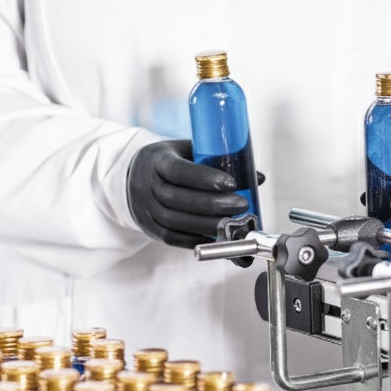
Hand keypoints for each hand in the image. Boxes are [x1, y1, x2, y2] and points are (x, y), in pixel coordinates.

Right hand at [127, 140, 263, 249]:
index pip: (178, 171)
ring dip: (208, 225)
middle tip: (241, 205)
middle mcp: (147, 185)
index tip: (231, 183)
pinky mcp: (150, 228)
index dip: (204, 178)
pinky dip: (197, 239)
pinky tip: (217, 237)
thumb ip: (217, 160)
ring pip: (176, 221)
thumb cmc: (170, 163)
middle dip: (213, 205)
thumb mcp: (187, 152)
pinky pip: (173, 238)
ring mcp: (145, 209)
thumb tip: (258, 177)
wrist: (133, 178)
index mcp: (156, 160)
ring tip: (235, 223)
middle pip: (178, 199)